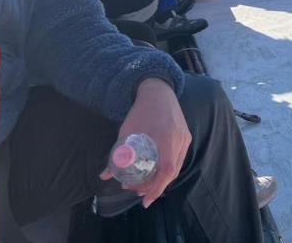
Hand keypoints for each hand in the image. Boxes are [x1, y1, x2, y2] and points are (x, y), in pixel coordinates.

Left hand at [100, 79, 190, 207]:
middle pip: (171, 173)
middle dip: (154, 185)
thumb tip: (105, 175)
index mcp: (166, 139)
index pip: (166, 171)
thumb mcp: (126, 132)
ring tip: (143, 182)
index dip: (156, 188)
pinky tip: (155, 169)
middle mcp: (179, 141)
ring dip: (161, 178)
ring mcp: (185, 138)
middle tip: (136, 189)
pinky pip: (178, 158)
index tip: (145, 200)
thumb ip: (117, 155)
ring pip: (176, 166)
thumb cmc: (141, 111)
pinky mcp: (186, 135)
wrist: (158, 91)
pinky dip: (167, 168)